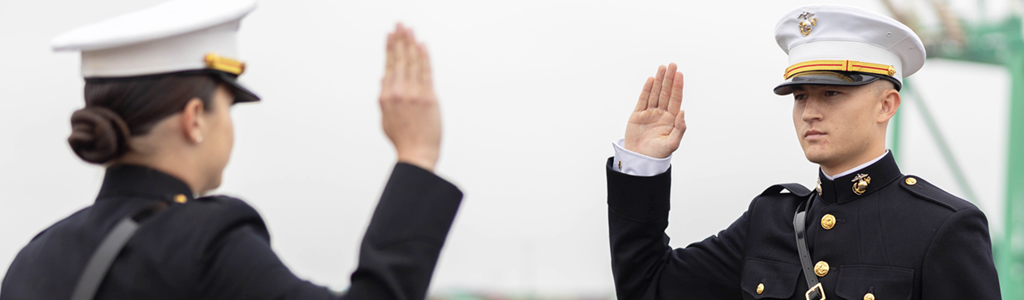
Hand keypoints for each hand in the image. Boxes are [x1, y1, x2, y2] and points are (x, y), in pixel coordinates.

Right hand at [380, 23, 440, 171]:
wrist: (416, 153)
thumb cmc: (402, 138)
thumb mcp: (385, 117)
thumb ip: (384, 96)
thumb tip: (384, 78)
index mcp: (386, 96)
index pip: (389, 66)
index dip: (390, 49)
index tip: (390, 35)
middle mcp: (398, 92)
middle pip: (399, 60)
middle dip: (399, 40)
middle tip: (400, 25)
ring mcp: (414, 94)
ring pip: (412, 62)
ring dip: (411, 43)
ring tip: (410, 30)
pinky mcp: (429, 97)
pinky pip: (426, 72)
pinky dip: (424, 57)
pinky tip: (422, 45)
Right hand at [624, 63, 685, 158]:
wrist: (640, 160)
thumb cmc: (658, 154)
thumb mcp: (672, 143)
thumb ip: (680, 128)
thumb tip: (683, 112)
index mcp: (671, 119)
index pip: (675, 99)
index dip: (677, 86)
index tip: (679, 74)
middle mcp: (661, 114)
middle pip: (666, 92)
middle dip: (669, 79)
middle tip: (672, 65)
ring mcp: (649, 113)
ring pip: (655, 93)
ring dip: (659, 81)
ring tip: (662, 68)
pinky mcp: (638, 115)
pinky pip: (643, 99)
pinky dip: (647, 90)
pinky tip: (651, 80)